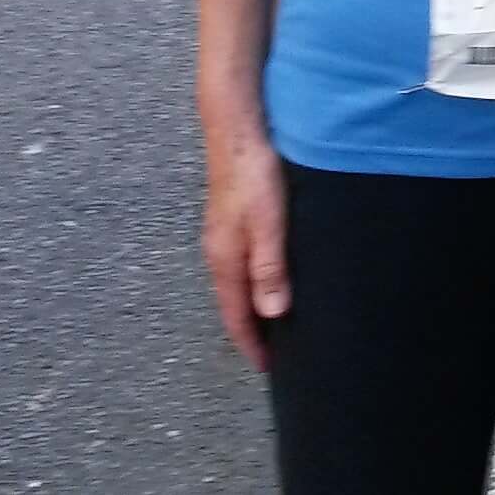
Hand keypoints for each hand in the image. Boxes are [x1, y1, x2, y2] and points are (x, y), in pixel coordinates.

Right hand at [201, 128, 289, 368]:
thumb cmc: (254, 173)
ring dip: (254, 305)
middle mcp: (218, 251)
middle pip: (234, 302)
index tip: (269, 368)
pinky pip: (242, 263)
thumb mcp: (268, 224)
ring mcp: (224, 234)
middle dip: (251, 329)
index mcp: (224, 259)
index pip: (235, 314)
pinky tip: (272, 277)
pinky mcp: (234, 218)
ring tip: (276, 322)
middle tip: (276, 352)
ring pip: (238, 282)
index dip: (251, 343)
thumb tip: (273, 315)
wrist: (237, 127)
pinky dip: (255, 281)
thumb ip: (270, 268)